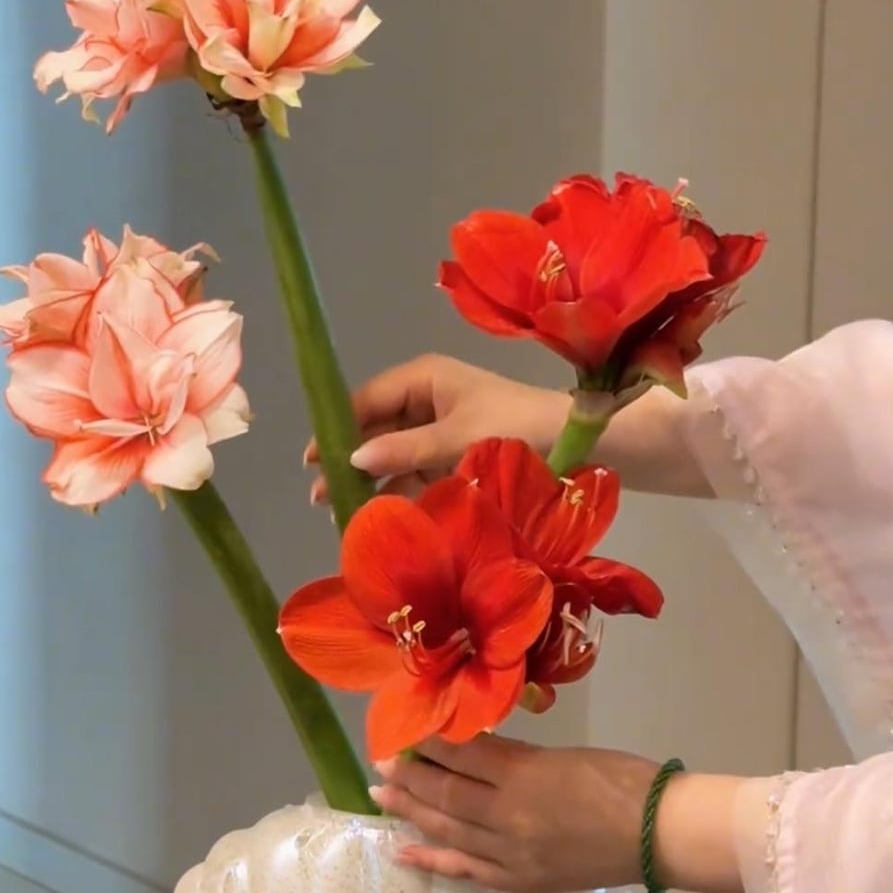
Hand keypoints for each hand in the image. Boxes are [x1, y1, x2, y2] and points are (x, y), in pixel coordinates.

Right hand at [304, 355, 568, 506]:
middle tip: (319, 495)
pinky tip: (377, 514)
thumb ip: (404, 450)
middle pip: (376, 429)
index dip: (337, 427)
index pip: (367, 399)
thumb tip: (352, 459)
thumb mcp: (457, 437)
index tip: (311, 459)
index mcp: (425, 378)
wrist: (581, 443)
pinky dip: (398, 491)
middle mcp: (428, 400)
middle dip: (350, 459)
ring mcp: (441, 431)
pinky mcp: (454, 458)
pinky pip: (416, 474)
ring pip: (394, 455)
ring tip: (340, 510)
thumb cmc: (517, 426)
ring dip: (371, 481)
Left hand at [370, 736, 747, 892]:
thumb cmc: (624, 781)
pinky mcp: (519, 881)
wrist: (661, 835)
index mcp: (524, 776)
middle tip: (381, 763)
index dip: (426, 744)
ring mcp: (510, 854)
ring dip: (410, 812)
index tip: (403, 732)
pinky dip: (432, 860)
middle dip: (409, 777)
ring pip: (447, 830)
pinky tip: (401, 851)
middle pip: (445, 794)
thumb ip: (516, 757)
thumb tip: (470, 750)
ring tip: (381, 797)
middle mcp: (507, 816)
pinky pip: (465, 870)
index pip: (459, 756)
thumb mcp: (566, 754)